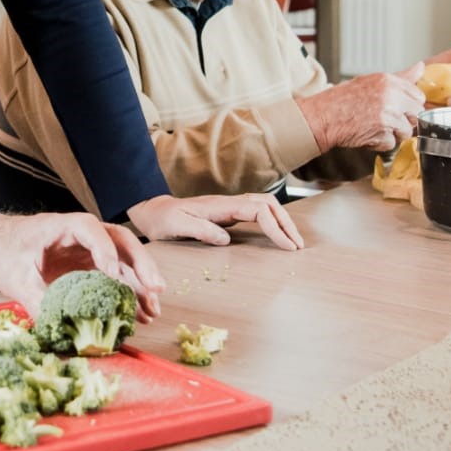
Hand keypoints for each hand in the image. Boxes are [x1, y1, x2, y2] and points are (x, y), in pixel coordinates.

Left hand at [0, 208, 164, 320]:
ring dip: (140, 284)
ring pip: (123, 262)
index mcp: (63, 225)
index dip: (105, 250)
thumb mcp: (15, 276)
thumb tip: (57, 327)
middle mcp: (82, 235)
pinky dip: (128, 295)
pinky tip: (140, 315)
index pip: (92, 230)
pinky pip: (115, 279)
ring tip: (152, 311)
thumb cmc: (2, 250)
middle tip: (155, 288)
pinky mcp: (88, 268)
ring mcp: (88, 251)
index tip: (113, 274)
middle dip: (141, 264)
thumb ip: (36, 299)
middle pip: (120, 241)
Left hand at [127, 193, 303, 251]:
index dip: (276, 228)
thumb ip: (201, 230)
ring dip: (281, 221)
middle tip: (298, 246)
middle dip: (286, 223)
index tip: (287, 247)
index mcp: (220, 206)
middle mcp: (228, 203)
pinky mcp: (228, 214)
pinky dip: (271, 222)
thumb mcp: (177, 226)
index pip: (258, 211)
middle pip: (267, 204)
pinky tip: (276, 235)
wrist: (153, 211)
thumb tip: (226, 238)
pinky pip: (256, 213)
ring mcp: (229, 207)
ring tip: (293, 242)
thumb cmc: (163, 220)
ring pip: (264, 206)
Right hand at [299, 63, 424, 151]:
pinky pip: (392, 143)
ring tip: (373, 127)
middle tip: (385, 119)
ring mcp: (387, 114)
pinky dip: (380, 143)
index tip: (398, 109)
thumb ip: (400, 77)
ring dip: (392, 134)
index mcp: (388, 80)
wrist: (321, 117)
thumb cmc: (341, 100)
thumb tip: (421, 67)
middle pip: (417, 114)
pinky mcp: (382, 132)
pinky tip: (367, 134)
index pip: (418, 96)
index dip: (409, 105)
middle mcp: (390, 95)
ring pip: (406, 131)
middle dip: (404, 120)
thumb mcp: (370, 81)